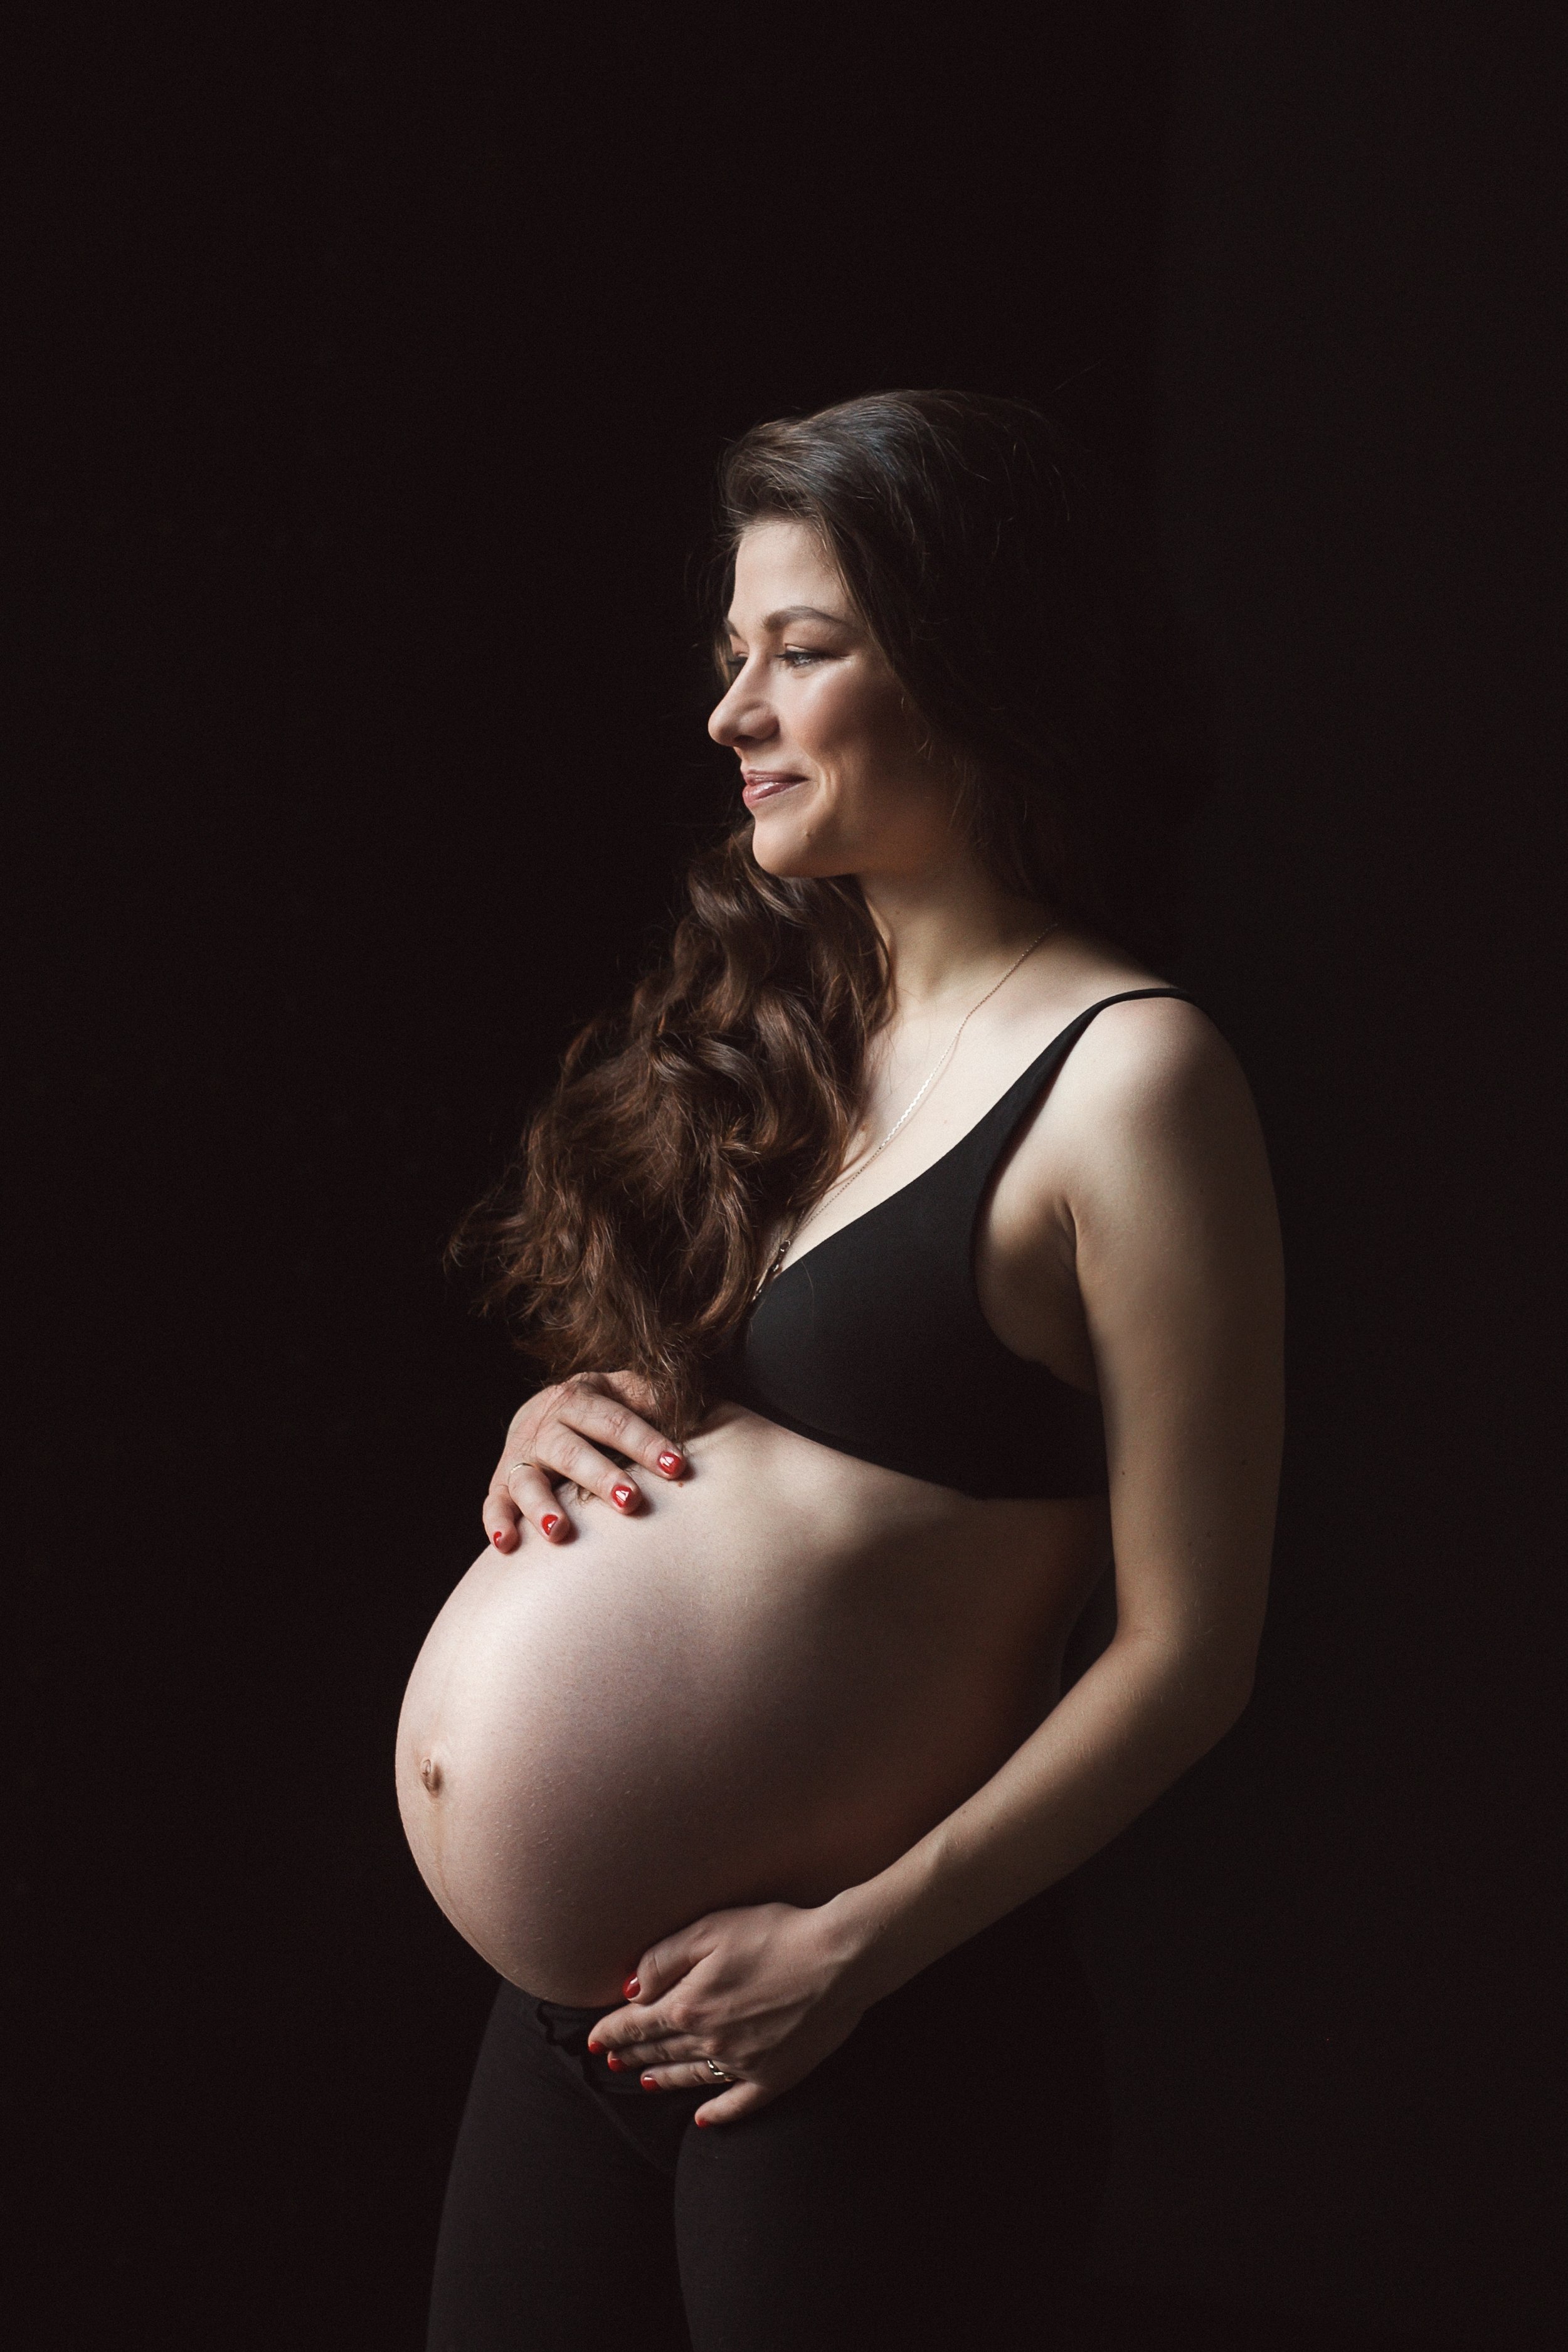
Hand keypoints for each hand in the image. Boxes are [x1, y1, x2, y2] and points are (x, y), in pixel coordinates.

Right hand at [483, 1372, 685, 1548]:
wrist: (545, 1411)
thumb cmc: (602, 1410)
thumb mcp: (624, 1392)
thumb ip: (651, 1397)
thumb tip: (679, 1404)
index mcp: (579, 1399)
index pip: (614, 1421)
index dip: (645, 1442)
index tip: (675, 1466)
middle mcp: (546, 1426)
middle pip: (572, 1451)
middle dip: (601, 1477)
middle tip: (630, 1501)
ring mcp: (520, 1457)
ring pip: (528, 1480)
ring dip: (542, 1505)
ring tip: (559, 1530)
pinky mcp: (501, 1486)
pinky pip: (493, 1505)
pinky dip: (496, 1523)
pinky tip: (507, 1544)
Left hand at [585, 1901, 867, 2125]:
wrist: (839, 1960)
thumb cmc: (776, 1934)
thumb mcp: (710, 1929)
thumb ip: (664, 1959)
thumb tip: (629, 1988)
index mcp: (689, 2005)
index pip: (636, 2023)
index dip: (611, 2031)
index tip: (592, 2039)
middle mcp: (710, 2041)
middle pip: (660, 2049)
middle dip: (632, 2054)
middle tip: (611, 2061)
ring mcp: (743, 2064)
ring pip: (691, 2076)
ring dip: (664, 2078)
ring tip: (644, 2081)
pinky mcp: (775, 2077)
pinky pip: (738, 2103)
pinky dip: (717, 2114)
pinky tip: (703, 2120)